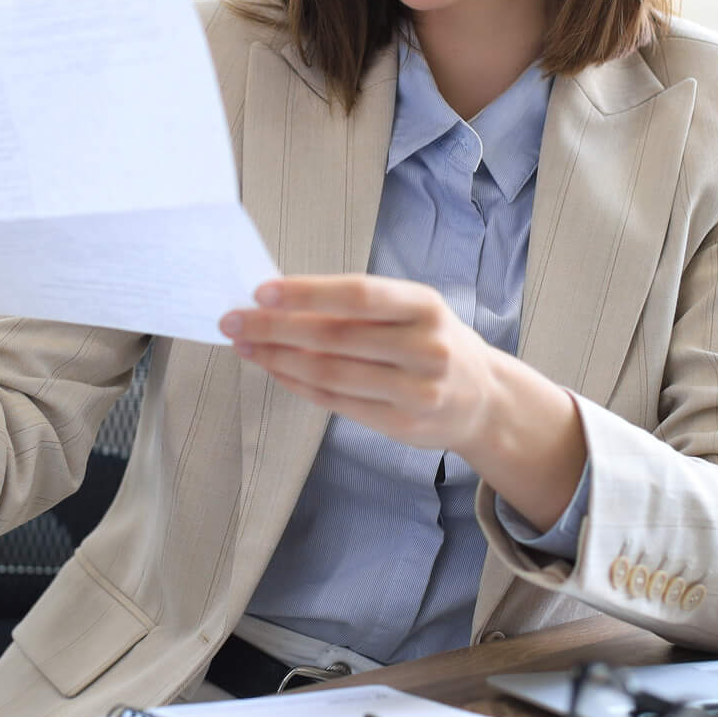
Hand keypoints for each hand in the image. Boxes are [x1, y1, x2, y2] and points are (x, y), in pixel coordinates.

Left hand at [221, 275, 589, 527]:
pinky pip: (337, 403)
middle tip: (234, 321)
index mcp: (426, 306)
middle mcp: (426, 348)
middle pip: (337, 336)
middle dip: (276, 328)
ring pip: (332, 374)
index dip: (307, 293)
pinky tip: (274, 370)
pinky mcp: (403, 425)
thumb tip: (281, 298)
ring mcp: (417, 391)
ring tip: (246, 346)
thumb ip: (359, 307)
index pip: (359, 295)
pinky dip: (298, 385)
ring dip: (279, 359)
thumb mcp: (414, 311)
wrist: (483, 399)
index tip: (261, 291)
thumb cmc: (433, 343)